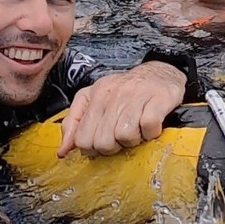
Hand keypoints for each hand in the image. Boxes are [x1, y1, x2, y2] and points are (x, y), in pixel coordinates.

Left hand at [57, 62, 185, 157]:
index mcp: (95, 95)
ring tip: (137, 130)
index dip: (93, 148)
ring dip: (133, 140)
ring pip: (125, 136)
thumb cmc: (127, 91)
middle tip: (122, 137)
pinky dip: (151, 133)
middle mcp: (114, 94)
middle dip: (114, 146)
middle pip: (103, 141)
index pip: (82, 138)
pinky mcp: (158, 99)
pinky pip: (149, 127)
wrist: (161, 73)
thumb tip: (63, 150)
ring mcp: (137, 95)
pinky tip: (150, 127)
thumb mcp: (94, 100)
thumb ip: (74, 123)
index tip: (103, 142)